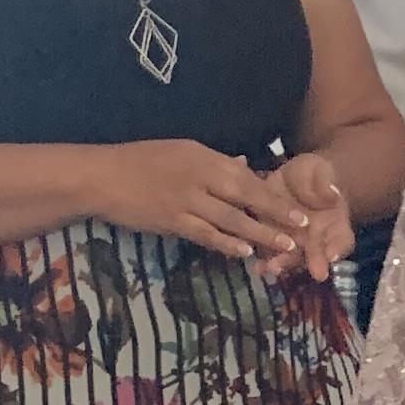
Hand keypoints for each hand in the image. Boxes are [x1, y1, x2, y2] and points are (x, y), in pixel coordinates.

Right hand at [102, 140, 315, 261]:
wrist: (100, 176)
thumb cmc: (138, 162)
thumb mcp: (179, 152)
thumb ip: (214, 161)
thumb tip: (245, 164)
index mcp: (202, 155)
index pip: (245, 175)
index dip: (273, 192)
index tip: (297, 205)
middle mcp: (198, 175)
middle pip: (246, 195)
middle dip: (277, 212)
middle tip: (304, 226)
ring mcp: (185, 198)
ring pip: (231, 218)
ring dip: (260, 232)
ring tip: (285, 245)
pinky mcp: (171, 220)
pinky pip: (205, 234)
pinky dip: (227, 243)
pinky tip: (245, 253)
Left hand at [258, 149, 350, 286]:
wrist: (295, 179)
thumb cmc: (315, 176)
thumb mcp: (321, 171)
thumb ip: (325, 183)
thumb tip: (332, 195)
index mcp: (335, 224)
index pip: (341, 239)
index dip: (337, 248)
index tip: (331, 257)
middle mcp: (316, 239)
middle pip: (315, 254)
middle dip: (311, 261)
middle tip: (313, 272)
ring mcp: (295, 241)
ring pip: (292, 256)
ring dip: (283, 263)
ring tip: (274, 268)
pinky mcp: (272, 237)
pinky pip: (270, 250)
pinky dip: (263, 259)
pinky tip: (256, 266)